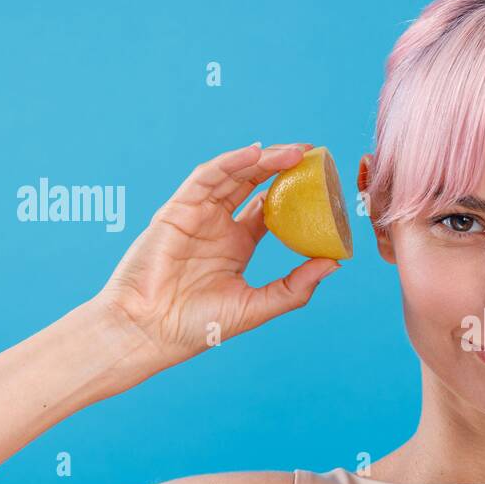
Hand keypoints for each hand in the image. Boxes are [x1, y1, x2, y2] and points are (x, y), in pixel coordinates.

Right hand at [92, 142, 340, 373]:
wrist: (150, 332)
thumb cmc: (198, 326)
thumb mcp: (257, 306)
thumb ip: (295, 287)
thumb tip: (334, 263)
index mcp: (237, 246)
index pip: (270, 209)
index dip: (294, 193)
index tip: (323, 182)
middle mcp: (218, 226)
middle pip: (253, 185)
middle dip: (282, 167)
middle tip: (312, 154)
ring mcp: (197, 215)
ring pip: (234, 176)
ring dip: (263, 160)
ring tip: (295, 152)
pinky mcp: (177, 210)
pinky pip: (206, 178)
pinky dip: (230, 162)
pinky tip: (256, 153)